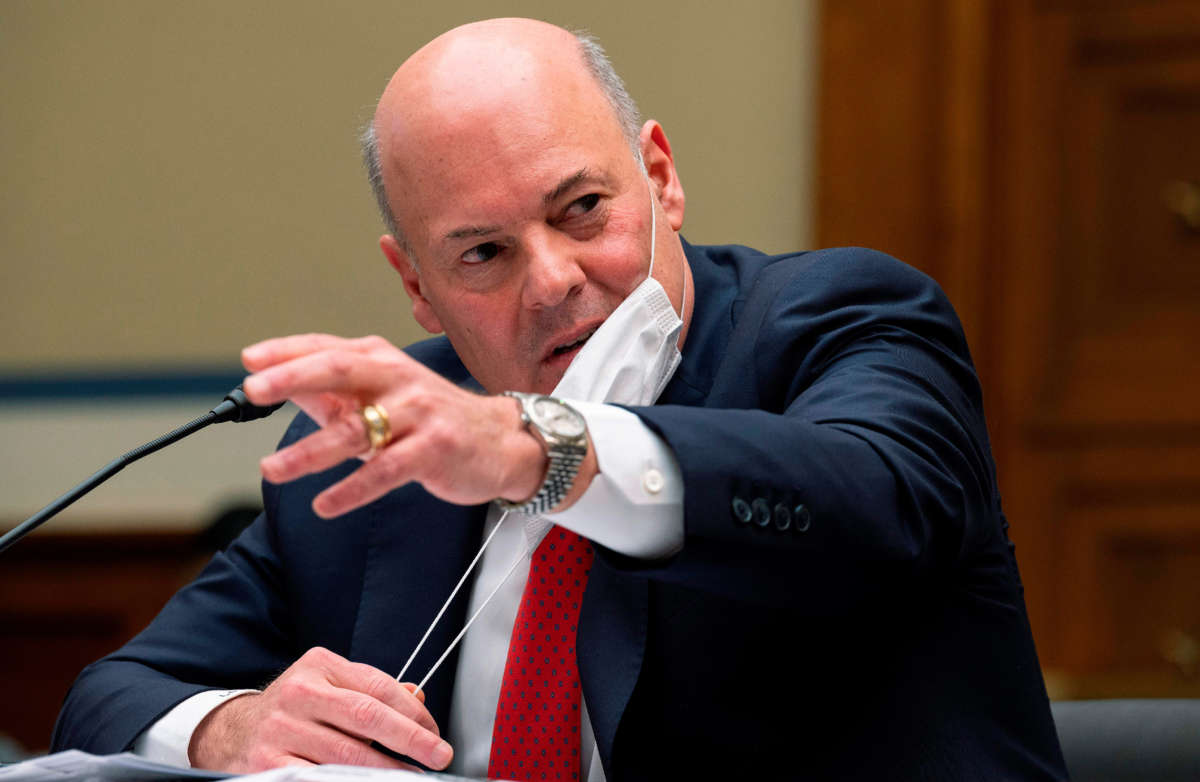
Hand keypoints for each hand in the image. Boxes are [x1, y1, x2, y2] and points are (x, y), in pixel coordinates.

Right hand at [188, 647, 451, 771]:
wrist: (229, 732)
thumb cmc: (294, 709)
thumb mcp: (328, 686)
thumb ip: (370, 691)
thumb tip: (418, 697)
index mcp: (319, 666)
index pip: (378, 687)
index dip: (413, 713)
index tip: (435, 733)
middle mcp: (299, 693)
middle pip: (366, 717)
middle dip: (410, 739)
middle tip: (438, 755)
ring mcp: (281, 729)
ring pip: (346, 755)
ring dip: (386, 770)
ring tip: (410, 777)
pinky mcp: (267, 764)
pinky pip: (317, 778)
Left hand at [241, 334, 594, 516]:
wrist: (499, 441)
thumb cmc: (431, 419)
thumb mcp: (383, 397)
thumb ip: (335, 395)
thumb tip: (278, 388)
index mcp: (380, 360)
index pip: (326, 349)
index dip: (286, 353)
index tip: (249, 362)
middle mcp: (399, 377)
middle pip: (340, 371)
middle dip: (293, 378)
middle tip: (254, 391)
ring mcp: (418, 412)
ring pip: (357, 429)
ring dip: (309, 452)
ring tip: (271, 470)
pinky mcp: (434, 448)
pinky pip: (385, 470)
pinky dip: (352, 490)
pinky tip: (324, 504)